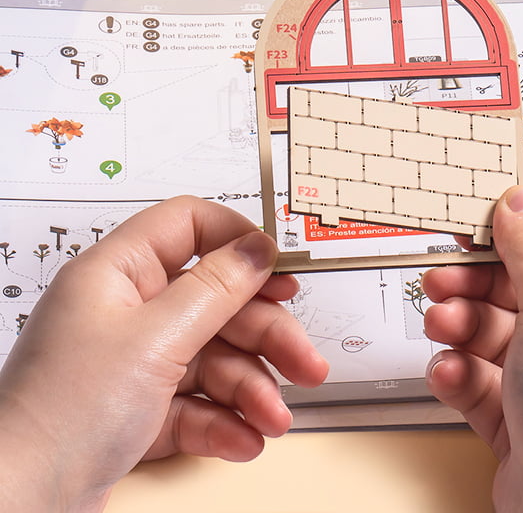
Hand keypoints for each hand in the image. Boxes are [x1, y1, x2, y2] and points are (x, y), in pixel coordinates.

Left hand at [0, 196, 327, 512]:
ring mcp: (133, 362)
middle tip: (305, 363)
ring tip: (275, 419)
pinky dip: (223, 421)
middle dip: (265, 337)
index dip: (238, 241)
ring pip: (213, 357)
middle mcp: (127, 312)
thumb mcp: (156, 340)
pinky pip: (195, 402)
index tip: (280, 269)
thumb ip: (216, 289)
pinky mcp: (137, 410)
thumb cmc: (62, 414)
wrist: (14, 510)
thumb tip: (258, 248)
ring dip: (251, 389)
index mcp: (119, 273)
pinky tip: (243, 441)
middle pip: (216, 302)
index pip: (189, 227)